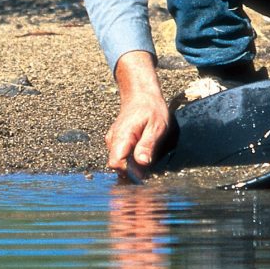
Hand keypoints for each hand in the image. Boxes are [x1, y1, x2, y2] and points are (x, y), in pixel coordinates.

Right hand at [106, 50, 171, 180]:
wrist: (142, 95)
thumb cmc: (151, 109)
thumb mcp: (156, 126)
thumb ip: (148, 144)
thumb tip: (142, 162)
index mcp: (122, 136)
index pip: (116, 163)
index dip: (130, 172)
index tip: (145, 172)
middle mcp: (113, 141)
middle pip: (118, 167)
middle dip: (134, 171)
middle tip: (150, 163)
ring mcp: (113, 143)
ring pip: (121, 164)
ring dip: (135, 166)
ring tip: (148, 153)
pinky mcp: (116, 144)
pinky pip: (123, 158)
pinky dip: (133, 160)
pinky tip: (143, 151)